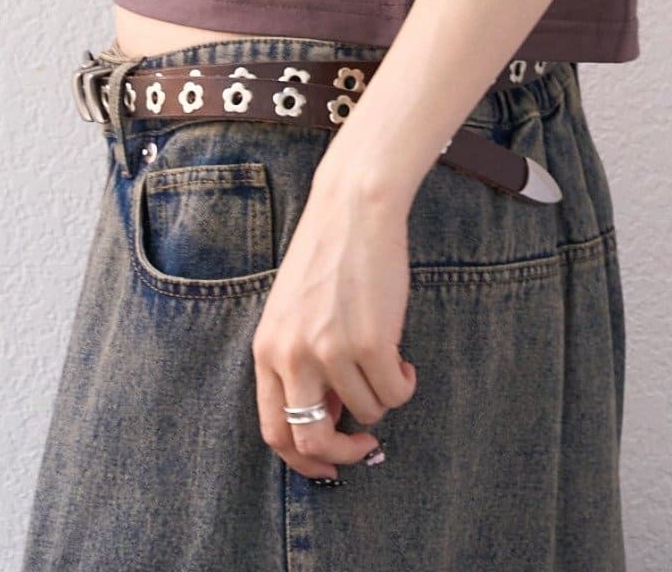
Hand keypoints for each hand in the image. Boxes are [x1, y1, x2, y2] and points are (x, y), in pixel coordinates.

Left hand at [251, 169, 419, 477]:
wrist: (353, 208)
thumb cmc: (328, 256)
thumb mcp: (294, 314)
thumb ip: (300, 364)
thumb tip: (328, 420)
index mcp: (268, 350)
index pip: (274, 431)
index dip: (303, 459)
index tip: (329, 463)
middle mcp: (292, 356)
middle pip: (312, 441)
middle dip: (343, 454)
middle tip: (365, 444)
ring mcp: (330, 351)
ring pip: (365, 412)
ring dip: (382, 399)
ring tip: (389, 366)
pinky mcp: (371, 342)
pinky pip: (395, 392)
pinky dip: (404, 384)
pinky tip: (403, 359)